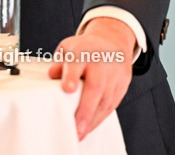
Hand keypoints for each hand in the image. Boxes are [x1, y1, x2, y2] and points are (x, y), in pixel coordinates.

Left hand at [47, 17, 137, 140]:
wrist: (112, 41)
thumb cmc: (85, 49)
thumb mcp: (68, 48)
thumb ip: (59, 63)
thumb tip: (52, 75)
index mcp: (83, 50)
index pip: (77, 62)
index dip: (72, 76)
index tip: (67, 89)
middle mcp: (100, 62)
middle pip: (95, 86)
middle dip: (85, 109)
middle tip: (76, 127)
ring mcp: (113, 74)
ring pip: (105, 99)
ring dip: (92, 120)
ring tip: (80, 133)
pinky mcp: (122, 84)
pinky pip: (112, 105)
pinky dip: (100, 118)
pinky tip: (90, 127)